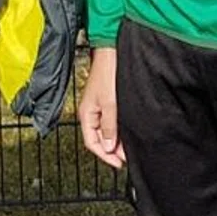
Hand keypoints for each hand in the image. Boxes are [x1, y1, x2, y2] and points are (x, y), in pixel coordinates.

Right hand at [78, 47, 124, 169]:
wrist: (112, 52)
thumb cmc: (108, 73)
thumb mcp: (110, 104)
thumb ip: (109, 127)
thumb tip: (109, 147)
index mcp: (86, 114)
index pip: (92, 143)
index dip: (105, 155)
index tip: (119, 163)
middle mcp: (91, 112)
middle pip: (99, 138)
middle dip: (112, 149)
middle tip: (127, 157)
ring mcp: (99, 107)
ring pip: (106, 131)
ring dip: (116, 140)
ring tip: (129, 147)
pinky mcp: (107, 101)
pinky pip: (111, 121)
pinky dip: (119, 129)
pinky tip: (128, 132)